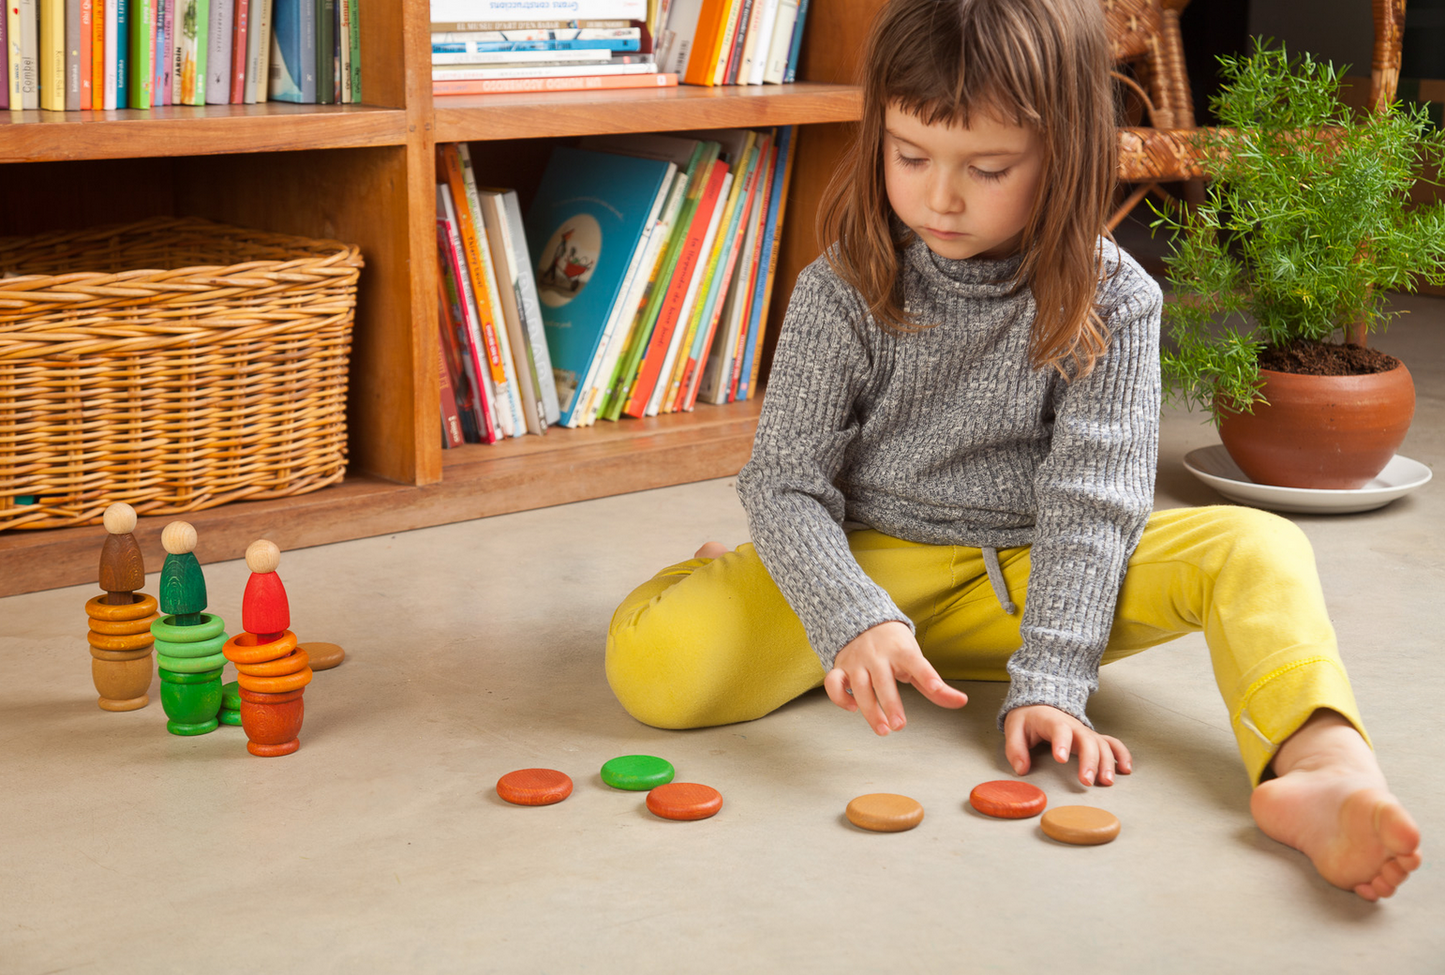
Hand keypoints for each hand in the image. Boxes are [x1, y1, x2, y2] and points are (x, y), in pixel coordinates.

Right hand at [823, 621, 968, 735]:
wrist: (862, 619)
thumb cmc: (895, 646)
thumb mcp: (916, 660)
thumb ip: (936, 686)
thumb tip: (961, 702)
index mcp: (901, 651)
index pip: (916, 662)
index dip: (927, 676)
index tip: (936, 688)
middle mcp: (878, 656)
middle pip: (883, 682)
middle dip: (891, 705)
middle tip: (900, 726)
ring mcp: (857, 662)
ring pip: (859, 687)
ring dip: (869, 710)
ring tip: (883, 729)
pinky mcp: (840, 667)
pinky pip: (833, 683)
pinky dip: (840, 697)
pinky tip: (853, 709)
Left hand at [1003, 704, 1132, 786]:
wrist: (1040, 704)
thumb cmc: (1028, 718)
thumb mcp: (1014, 728)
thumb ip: (1015, 748)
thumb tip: (1021, 769)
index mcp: (1052, 720)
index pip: (1059, 729)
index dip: (1062, 742)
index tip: (1061, 758)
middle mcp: (1073, 725)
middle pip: (1087, 740)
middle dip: (1089, 760)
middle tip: (1086, 780)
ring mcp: (1085, 732)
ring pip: (1102, 744)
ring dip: (1107, 763)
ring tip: (1106, 782)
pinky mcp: (1092, 738)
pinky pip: (1112, 744)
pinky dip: (1122, 754)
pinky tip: (1125, 769)